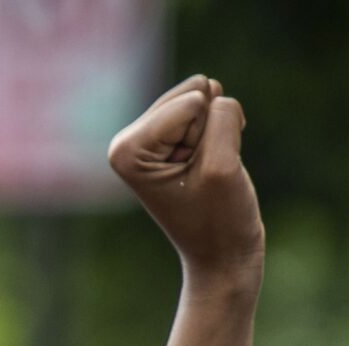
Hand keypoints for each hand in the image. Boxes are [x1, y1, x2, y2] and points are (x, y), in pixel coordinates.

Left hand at [108, 76, 264, 285]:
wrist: (223, 253)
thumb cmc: (219, 218)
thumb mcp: (221, 165)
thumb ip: (220, 115)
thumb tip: (212, 89)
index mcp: (126, 149)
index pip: (191, 104)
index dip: (208, 140)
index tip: (197, 178)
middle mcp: (128, 140)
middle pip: (194, 96)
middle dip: (211, 132)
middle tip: (203, 173)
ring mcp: (149, 139)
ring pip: (206, 101)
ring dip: (219, 133)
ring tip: (206, 170)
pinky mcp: (171, 139)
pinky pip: (213, 110)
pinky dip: (222, 134)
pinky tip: (211, 165)